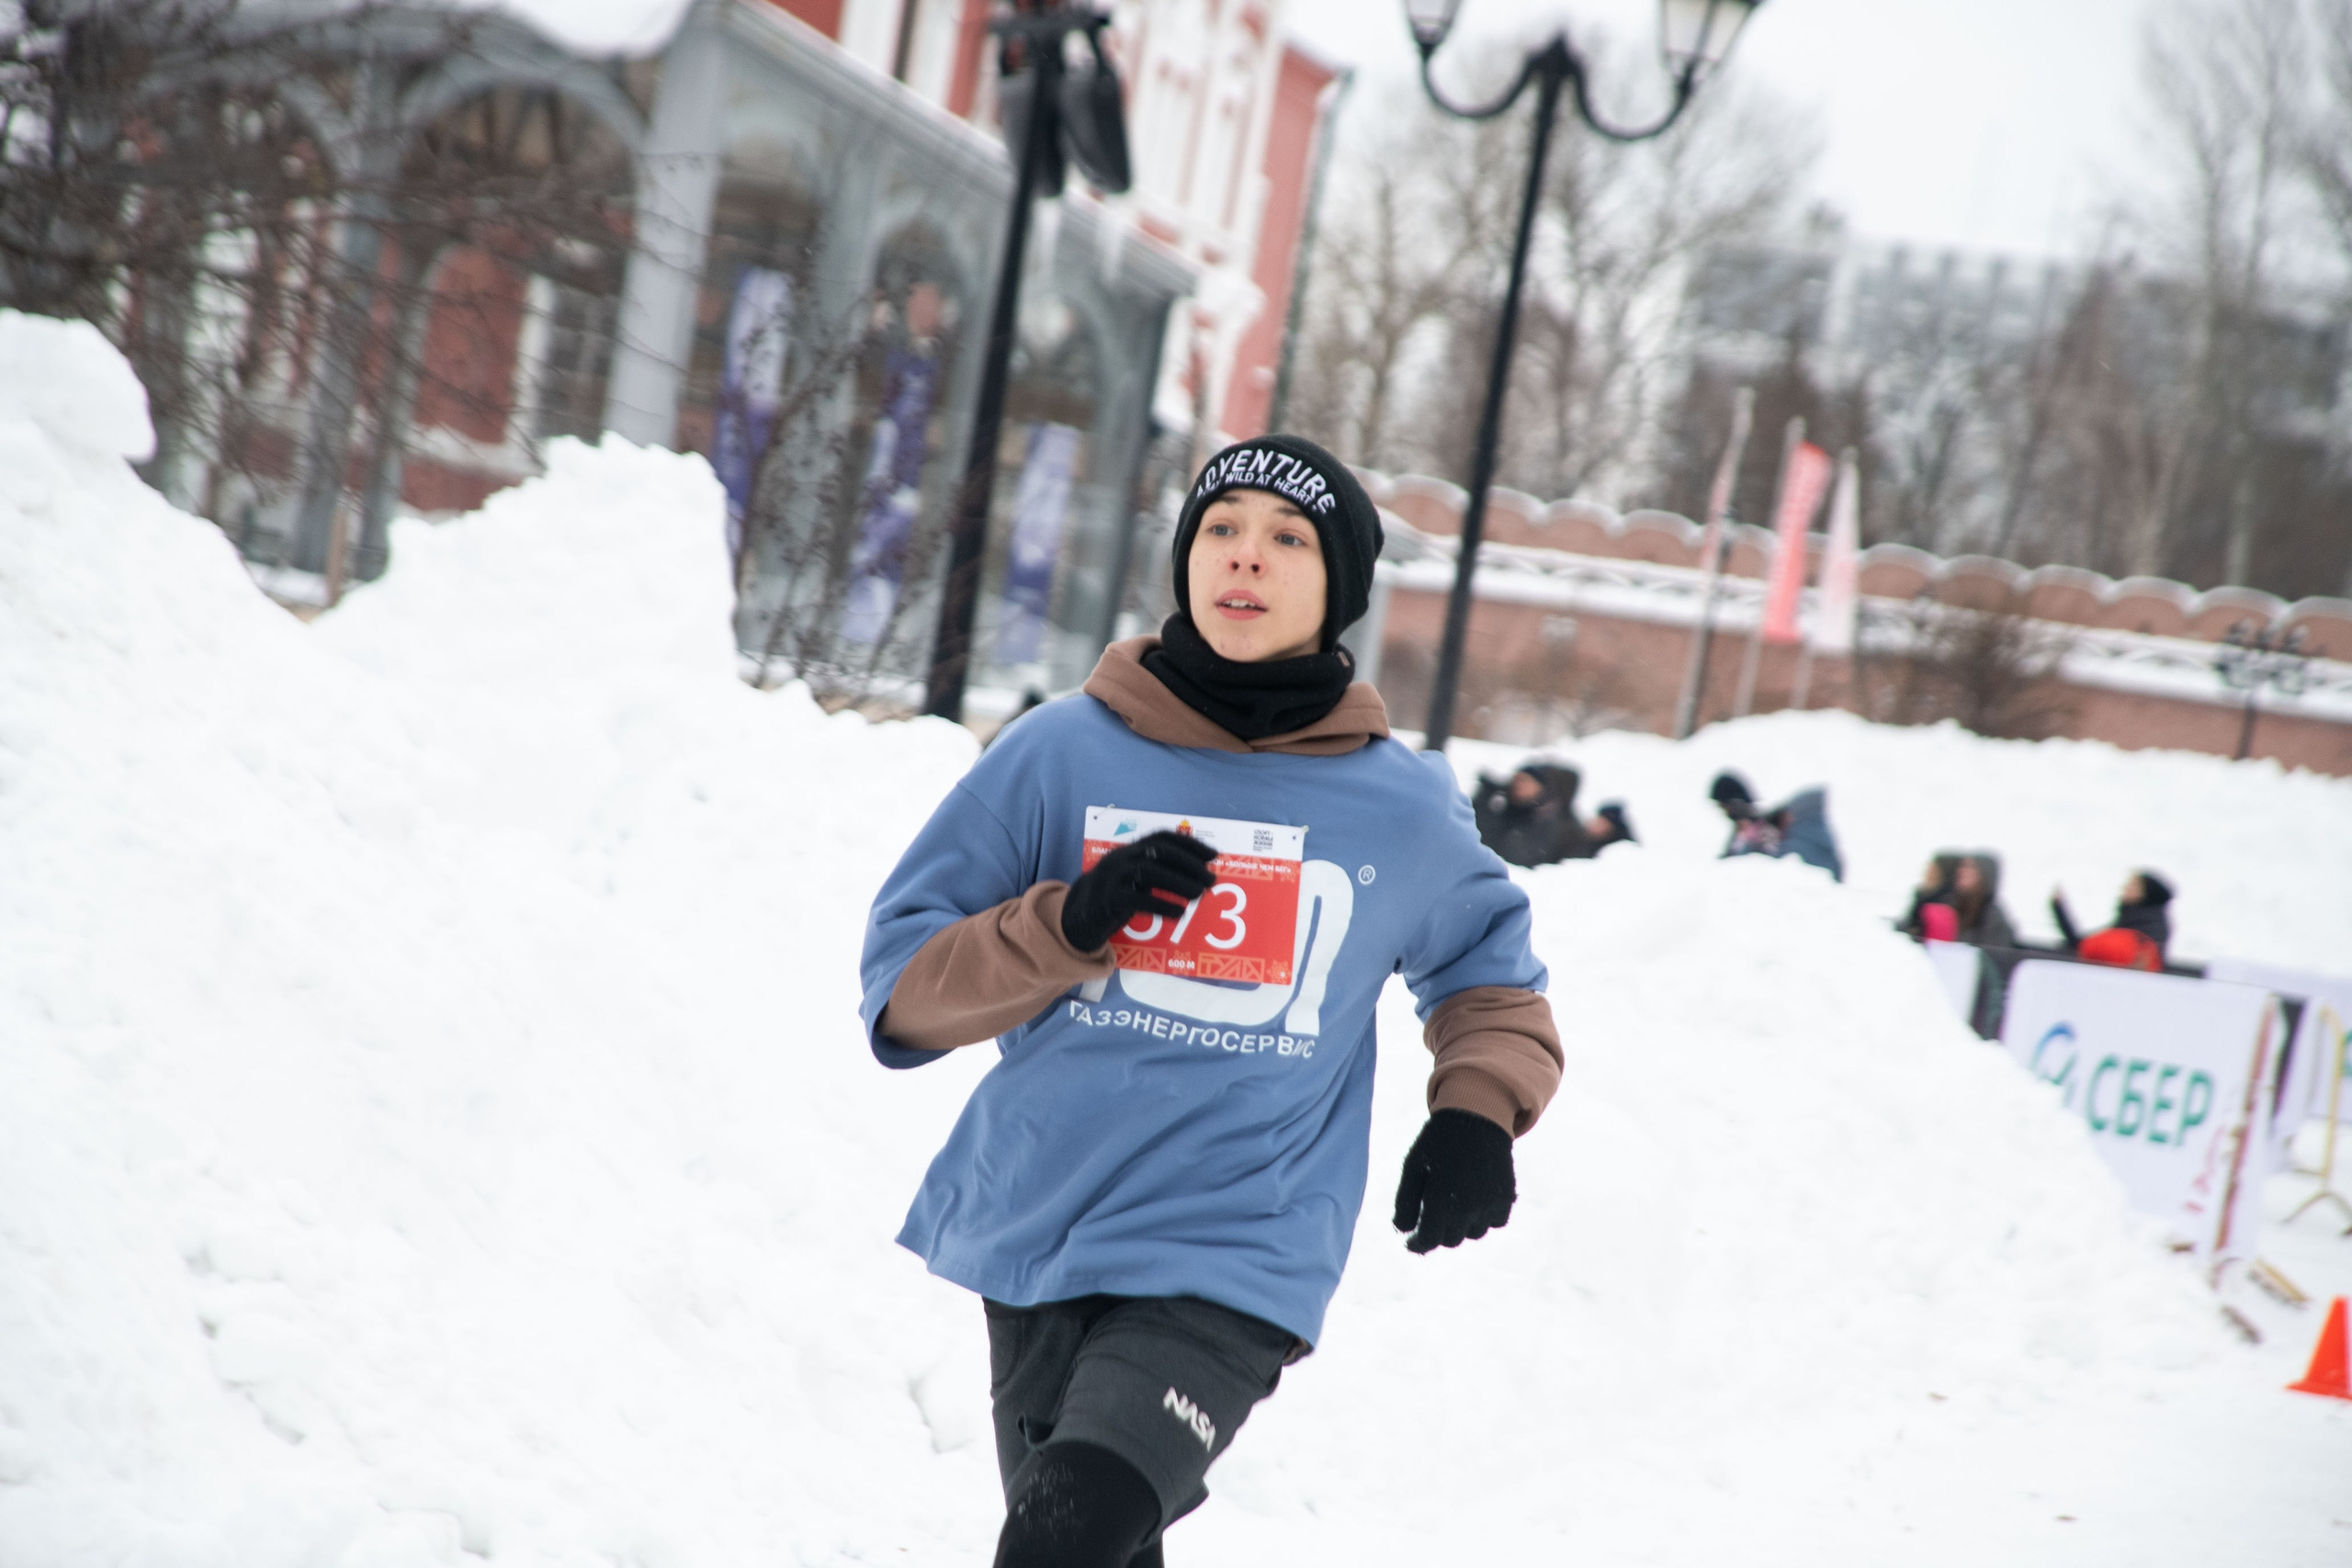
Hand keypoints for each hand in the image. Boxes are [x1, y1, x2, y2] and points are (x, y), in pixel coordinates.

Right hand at [1060, 831, 1217, 953]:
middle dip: (1188, 863)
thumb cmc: (1114, 898)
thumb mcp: (1135, 880)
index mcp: (1130, 850)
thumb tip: (1199, 875)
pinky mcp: (1106, 900)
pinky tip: (1179, 913)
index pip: (1162, 837)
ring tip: (1199, 894)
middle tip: (1210, 879)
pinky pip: (1135, 899)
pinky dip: (1160, 905)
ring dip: (1178, 882)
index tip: (1214, 855)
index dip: (1189, 844)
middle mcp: (1121, 858)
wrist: (1076, 917)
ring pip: (1148, 872)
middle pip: (1157, 851)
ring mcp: (1111, 878)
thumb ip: (1159, 873)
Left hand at [1392, 1108, 1515, 1253]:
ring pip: (1473, 1233)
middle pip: (1450, 1240)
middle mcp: (1466, 1209)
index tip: (1411, 1243)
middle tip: (1432, 1216)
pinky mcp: (1506, 1198)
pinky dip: (1484, 1216)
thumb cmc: (1437, 1142)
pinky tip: (1474, 1199)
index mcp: (1439, 1202)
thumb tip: (1402, 1231)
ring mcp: (1489, 1205)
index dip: (1417, 1244)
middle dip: (1438, 1231)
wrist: (1475, 1116)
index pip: (1427, 1240)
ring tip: (1453, 1202)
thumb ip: (1405, 1203)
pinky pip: (1495, 1221)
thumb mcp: (1413, 1168)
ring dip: (1462, 1225)